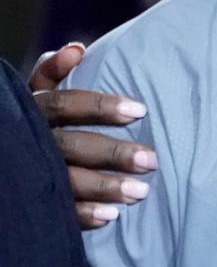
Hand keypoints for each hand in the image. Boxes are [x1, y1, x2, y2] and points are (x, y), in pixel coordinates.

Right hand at [29, 44, 157, 228]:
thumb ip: (53, 71)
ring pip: (64, 181)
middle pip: (70, 146)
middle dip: (112, 155)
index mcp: (31, 108)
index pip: (65, 104)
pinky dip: (82, 215)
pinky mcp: (25, 199)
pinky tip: (110, 217)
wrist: (3, 154)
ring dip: (103, 188)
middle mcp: (26, 140)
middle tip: (151, 160)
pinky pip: (54, 211)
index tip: (140, 111)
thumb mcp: (34, 92)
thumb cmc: (29, 117)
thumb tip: (77, 48)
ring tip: (141, 192)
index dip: (100, 107)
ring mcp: (23, 173)